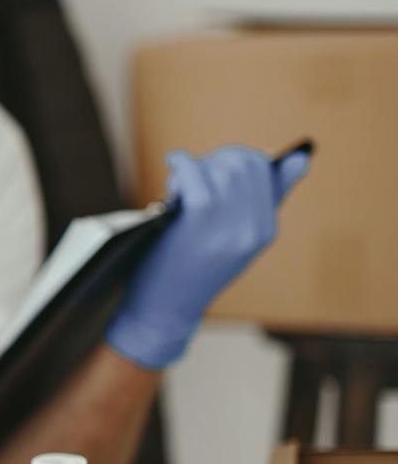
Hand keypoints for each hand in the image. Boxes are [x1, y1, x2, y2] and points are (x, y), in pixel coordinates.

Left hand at [105, 145, 310, 369]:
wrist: (165, 306)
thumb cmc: (193, 266)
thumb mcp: (235, 236)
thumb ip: (259, 201)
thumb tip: (297, 158)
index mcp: (265, 230)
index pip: (265, 171)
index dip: (238, 157)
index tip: (217, 163)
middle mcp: (254, 228)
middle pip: (244, 164)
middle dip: (218, 158)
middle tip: (196, 171)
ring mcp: (229, 226)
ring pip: (221, 168)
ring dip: (197, 166)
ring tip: (178, 183)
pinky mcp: (199, 223)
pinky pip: (196, 175)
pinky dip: (183, 162)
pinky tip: (175, 162)